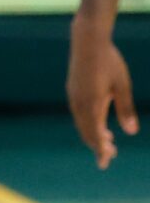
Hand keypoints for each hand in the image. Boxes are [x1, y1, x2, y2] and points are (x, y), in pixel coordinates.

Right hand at [68, 20, 138, 169]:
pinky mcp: (73, 90)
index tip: (106, 162)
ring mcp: (73, 96)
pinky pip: (78, 113)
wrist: (87, 40)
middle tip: (110, 157)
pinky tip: (98, 122)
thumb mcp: (122, 85)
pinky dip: (87, 123)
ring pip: (81, 123)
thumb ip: (126, 109)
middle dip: (97, 145)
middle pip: (86, 131)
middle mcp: (79, 102)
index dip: (101, 149)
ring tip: (107, 142)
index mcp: (91, 103)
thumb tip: (131, 132)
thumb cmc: (109, 61)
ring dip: (92, 134)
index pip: (95, 134)